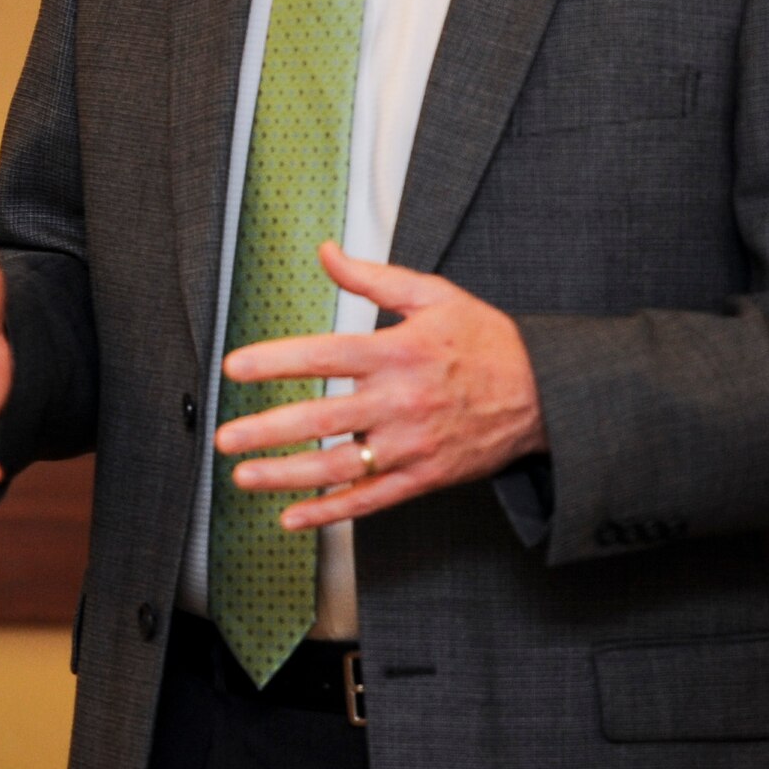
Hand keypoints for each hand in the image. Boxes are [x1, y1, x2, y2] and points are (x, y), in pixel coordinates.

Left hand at [214, 241, 546, 529]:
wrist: (543, 393)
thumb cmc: (485, 340)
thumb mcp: (433, 296)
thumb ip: (373, 277)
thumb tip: (326, 252)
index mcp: (398, 351)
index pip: (325, 355)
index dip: (276, 361)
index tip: (235, 368)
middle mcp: (400, 401)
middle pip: (322, 419)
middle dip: (268, 430)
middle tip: (226, 437)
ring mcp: (411, 444)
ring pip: (339, 466)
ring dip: (286, 476)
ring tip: (243, 477)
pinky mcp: (423, 477)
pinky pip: (370, 501)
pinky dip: (329, 512)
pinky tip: (292, 516)